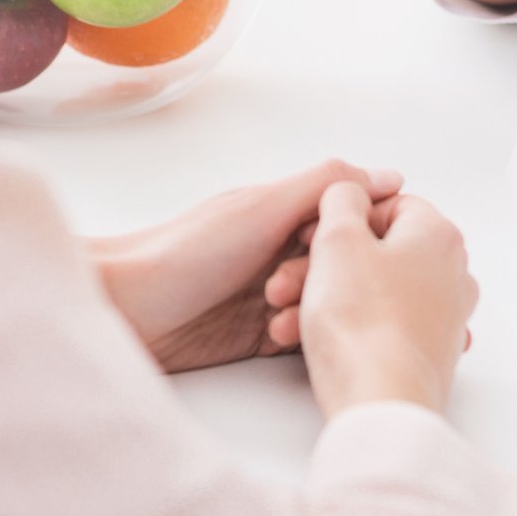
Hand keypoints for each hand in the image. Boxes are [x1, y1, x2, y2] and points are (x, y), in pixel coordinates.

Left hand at [90, 160, 402, 373]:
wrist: (126, 310)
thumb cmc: (184, 252)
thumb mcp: (262, 208)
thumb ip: (323, 187)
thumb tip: (389, 176)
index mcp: (284, 210)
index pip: (350, 216)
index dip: (361, 234)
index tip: (363, 249)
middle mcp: (280, 248)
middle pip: (342, 264)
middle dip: (330, 278)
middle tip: (292, 287)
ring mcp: (270, 292)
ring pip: (323, 302)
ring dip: (311, 311)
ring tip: (278, 319)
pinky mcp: (258, 334)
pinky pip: (301, 336)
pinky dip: (297, 338)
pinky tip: (277, 339)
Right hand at [292, 182, 478, 416]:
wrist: (381, 404)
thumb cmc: (362, 324)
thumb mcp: (337, 239)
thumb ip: (341, 199)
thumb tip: (349, 193)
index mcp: (438, 235)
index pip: (388, 205)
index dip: (342, 219)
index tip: (312, 239)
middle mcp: (452, 273)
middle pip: (376, 252)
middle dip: (322, 267)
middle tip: (286, 285)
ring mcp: (443, 317)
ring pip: (372, 291)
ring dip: (323, 300)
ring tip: (286, 321)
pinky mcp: (428, 353)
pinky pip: (380, 326)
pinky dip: (345, 328)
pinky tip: (309, 342)